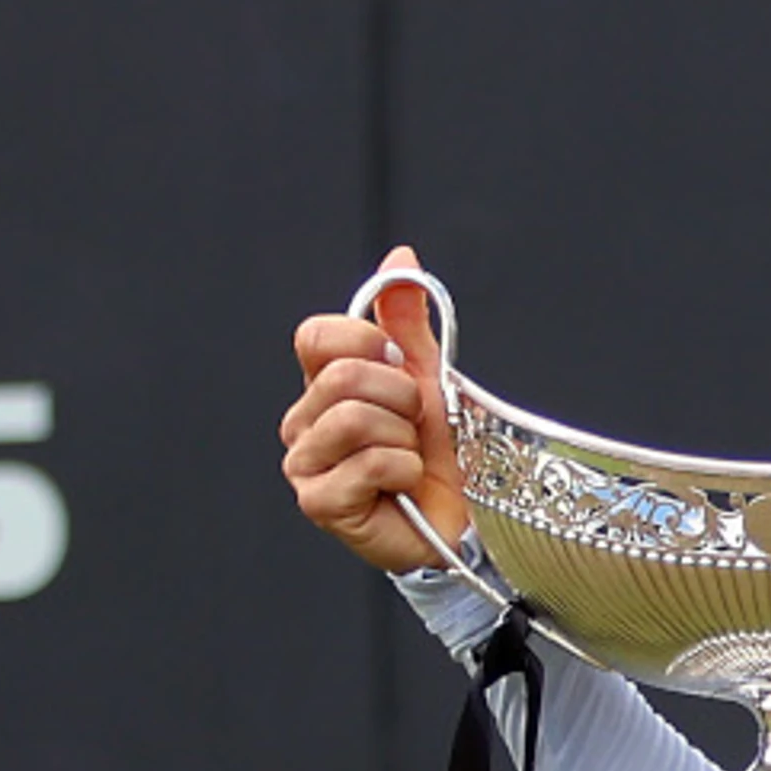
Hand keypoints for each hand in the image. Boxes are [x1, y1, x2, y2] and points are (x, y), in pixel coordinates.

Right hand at [279, 243, 469, 572]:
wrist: (467, 512)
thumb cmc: (443, 450)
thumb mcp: (427, 373)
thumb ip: (407, 318)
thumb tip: (400, 258)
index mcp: (321, 385)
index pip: (315, 336)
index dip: (367, 341)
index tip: (399, 366)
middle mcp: (302, 423)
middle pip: (343, 376)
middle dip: (401, 397)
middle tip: (414, 424)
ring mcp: (305, 465)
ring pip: (355, 417)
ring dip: (405, 436)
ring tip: (410, 456)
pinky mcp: (320, 503)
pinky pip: (370, 463)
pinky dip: (405, 470)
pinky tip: (404, 486)